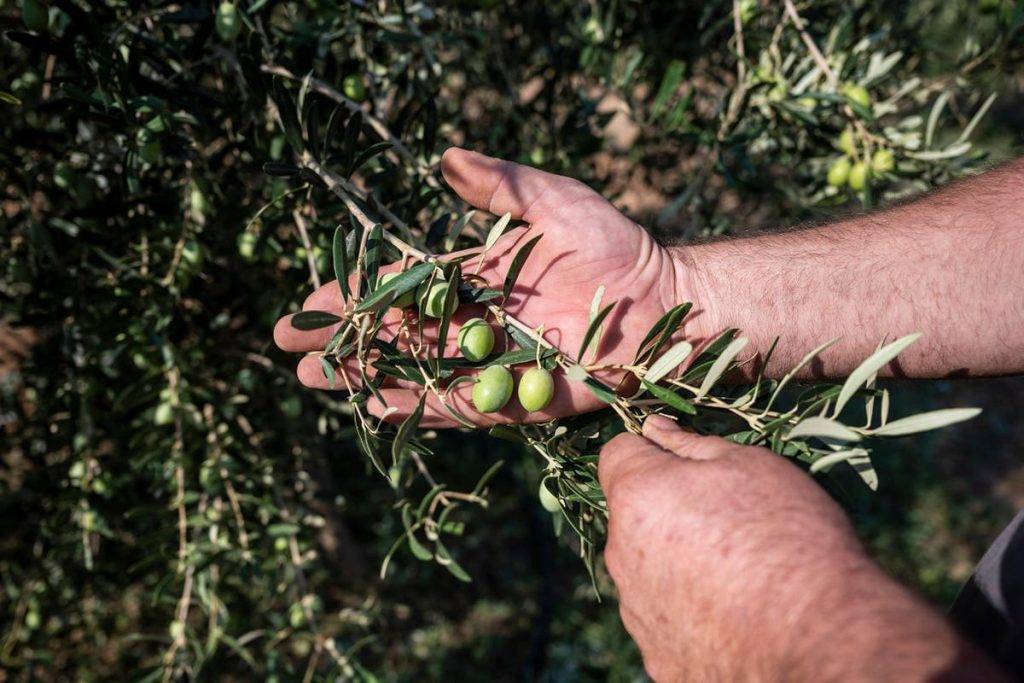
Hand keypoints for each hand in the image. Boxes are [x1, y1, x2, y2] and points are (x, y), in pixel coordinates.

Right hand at [274, 149, 705, 426]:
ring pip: (418, 372)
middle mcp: (477, 323)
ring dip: (367, 377)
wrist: (669, 301)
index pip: (403, 288)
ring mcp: (495, 363)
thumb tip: (443, 157)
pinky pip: (463, 405)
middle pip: (398, 335)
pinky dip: (421, 406)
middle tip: (292, 350)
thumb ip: (500, 184)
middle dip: (346, 342)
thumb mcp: (554, 201)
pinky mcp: (521, 398)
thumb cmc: (617, 245)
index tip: (312, 301)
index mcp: (477, 280)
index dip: (356, 295)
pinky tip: (377, 407)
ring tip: (316, 380)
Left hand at [599, 416, 993, 681]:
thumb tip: (652, 428)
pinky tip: (734, 615)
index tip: (686, 464)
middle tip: (727, 521)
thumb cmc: (789, 533)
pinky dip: (688, 612)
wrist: (820, 635)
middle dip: (665, 509)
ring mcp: (635, 611)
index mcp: (637, 496)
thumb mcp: (749, 465)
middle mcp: (621, 554)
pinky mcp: (656, 656)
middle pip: (631, 515)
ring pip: (645, 568)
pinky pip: (663, 618)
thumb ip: (689, 444)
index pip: (617, 454)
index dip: (651, 451)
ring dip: (674, 562)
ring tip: (738, 574)